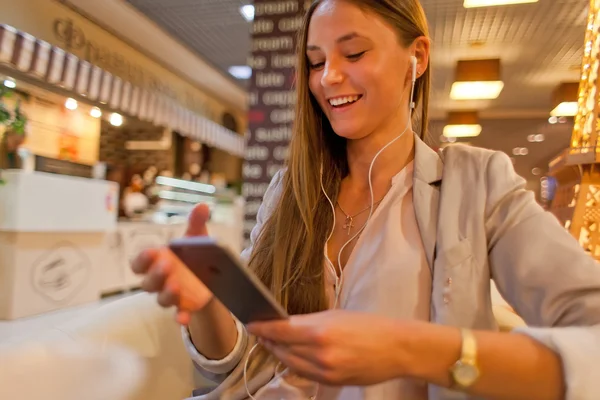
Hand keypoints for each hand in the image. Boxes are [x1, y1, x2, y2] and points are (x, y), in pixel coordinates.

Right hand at [131, 204, 213, 324]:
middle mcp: (159, 279)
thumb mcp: (196, 236)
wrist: (210, 275)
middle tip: (166, 266)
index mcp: (157, 260)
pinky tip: (184, 317)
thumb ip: (196, 222)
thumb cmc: (194, 252)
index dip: (142, 259)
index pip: (140, 263)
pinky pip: (178, 314)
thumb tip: (203, 206)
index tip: (152, 252)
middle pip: (148, 282)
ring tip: (176, 286)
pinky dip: (180, 316)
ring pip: (161, 299)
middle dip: (155, 275)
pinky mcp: (184, 307)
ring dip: (167, 294)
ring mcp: (171, 294)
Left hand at [247, 310, 413, 385]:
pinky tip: (291, 357)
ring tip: (273, 344)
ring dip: (279, 353)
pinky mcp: (331, 383)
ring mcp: (325, 371)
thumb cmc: (368, 325)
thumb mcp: (336, 315)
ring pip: (291, 363)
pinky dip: (295, 364)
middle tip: (260, 333)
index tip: (251, 325)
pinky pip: (305, 374)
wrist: (396, 349)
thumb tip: (286, 325)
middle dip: (269, 341)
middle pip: (282, 349)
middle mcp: (319, 353)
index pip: (281, 331)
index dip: (263, 328)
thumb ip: (309, 322)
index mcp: (320, 331)